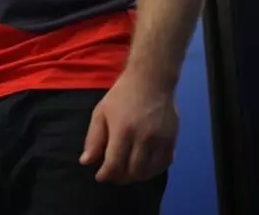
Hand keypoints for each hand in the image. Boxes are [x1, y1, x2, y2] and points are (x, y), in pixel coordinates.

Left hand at [79, 69, 178, 183]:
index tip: (100, 177)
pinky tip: (145, 167)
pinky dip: (154, 170)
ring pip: (149, 171)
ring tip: (128, 173)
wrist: (151, 80)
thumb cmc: (122, 95)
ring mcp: (160, 140)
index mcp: (122, 131)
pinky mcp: (172, 139)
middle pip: (133, 171)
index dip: (106, 175)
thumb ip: (93, 138)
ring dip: (137, 176)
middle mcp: (143, 138)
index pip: (114, 164)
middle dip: (120, 178)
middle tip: (114, 176)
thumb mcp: (101, 112)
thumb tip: (86, 162)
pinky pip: (165, 163)